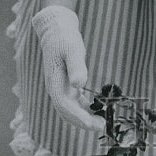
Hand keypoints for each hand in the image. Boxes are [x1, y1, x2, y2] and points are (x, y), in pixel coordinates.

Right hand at [31, 5, 105, 132]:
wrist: (56, 29)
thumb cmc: (64, 38)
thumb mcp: (72, 48)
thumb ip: (76, 66)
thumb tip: (79, 84)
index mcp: (54, 82)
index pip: (65, 106)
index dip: (79, 117)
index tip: (94, 124)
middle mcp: (55, 88)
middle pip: (67, 113)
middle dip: (83, 122)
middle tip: (102, 127)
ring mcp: (59, 88)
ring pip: (70, 110)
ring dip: (84, 118)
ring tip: (101, 122)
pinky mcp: (65, 84)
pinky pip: (74, 102)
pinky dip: (84, 108)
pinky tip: (96, 109)